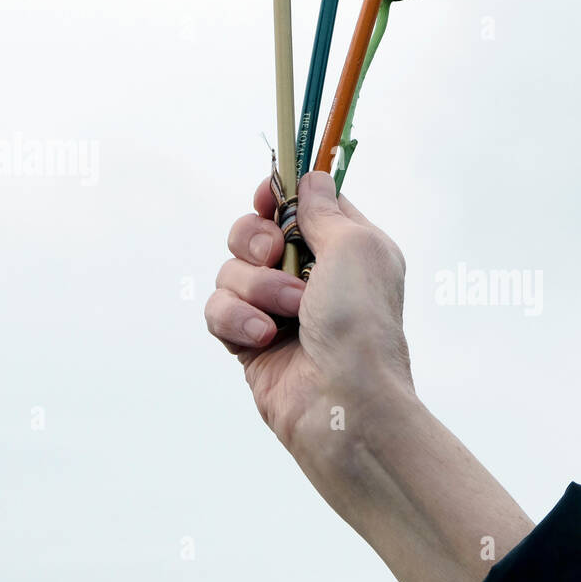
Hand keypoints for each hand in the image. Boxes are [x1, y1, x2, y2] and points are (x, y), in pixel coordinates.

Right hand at [205, 170, 414, 455]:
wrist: (345, 402)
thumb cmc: (362, 324)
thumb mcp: (357, 247)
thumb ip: (325, 210)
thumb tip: (312, 179)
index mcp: (346, 250)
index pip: (301, 206)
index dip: (278, 196)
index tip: (267, 197)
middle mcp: (311, 277)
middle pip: (253, 232)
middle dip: (255, 239)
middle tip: (273, 254)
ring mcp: (278, 310)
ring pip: (231, 271)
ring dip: (255, 288)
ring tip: (287, 316)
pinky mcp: (250, 342)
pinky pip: (218, 310)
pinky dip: (236, 319)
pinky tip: (263, 339)